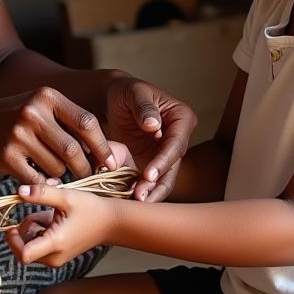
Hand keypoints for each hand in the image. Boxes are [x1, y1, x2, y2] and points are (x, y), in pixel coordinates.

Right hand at [0, 87, 115, 184]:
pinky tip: (39, 177)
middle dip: (85, 167)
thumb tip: (103, 152)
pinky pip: (37, 179)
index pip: (86, 122)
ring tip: (53, 168)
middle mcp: (33, 112)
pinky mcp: (7, 156)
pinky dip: (44, 183)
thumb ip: (69, 122)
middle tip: (87, 174)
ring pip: (57, 167)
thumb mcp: (41, 107)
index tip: (110, 162)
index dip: (103, 146)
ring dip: (61, 175)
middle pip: (73, 149)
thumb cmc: (17, 118)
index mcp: (47, 97)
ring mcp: (19, 134)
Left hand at [5, 181, 116, 266]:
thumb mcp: (65, 197)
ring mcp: (57, 258)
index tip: (12, 224)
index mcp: (55, 243)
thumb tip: (19, 191)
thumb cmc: (91, 209)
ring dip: (34, 228)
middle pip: (24, 248)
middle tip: (38, 212)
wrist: (111, 222)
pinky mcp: (59, 256)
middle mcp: (54, 256)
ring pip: (31, 246)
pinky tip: (54, 219)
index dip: (12, 240)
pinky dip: (41, 231)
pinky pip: (40, 245)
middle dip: (25, 229)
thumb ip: (41, 193)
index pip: (23, 254)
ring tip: (50, 213)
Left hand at [105, 77, 197, 201]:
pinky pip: (149, 182)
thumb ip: (144, 108)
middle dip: (158, 183)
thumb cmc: (126, 92)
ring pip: (163, 179)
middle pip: (172, 166)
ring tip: (135, 202)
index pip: (176, 144)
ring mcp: (165, 154)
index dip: (164, 161)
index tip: (149, 174)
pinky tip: (129, 200)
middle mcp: (178, 139)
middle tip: (141, 196)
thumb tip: (153, 125)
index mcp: (182, 119)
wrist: (112, 100)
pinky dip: (141, 191)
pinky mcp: (152, 165)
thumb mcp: (134, 93)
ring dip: (151, 192)